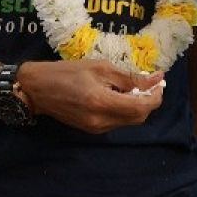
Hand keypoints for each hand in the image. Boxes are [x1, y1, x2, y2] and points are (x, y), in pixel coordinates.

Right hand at [17, 59, 164, 133]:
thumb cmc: (66, 71)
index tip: (159, 82)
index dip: (155, 96)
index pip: (141, 107)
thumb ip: (129, 76)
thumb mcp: (99, 66)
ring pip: (128, 121)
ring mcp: (96, 129)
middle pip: (138, 118)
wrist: (37, 89)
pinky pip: (116, 122)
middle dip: (148, 102)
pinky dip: (124, 109)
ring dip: (137, 105)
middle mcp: (101, 121)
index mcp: (102, 103)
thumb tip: (156, 78)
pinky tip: (118, 95)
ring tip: (132, 86)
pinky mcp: (91, 130)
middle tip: (149, 83)